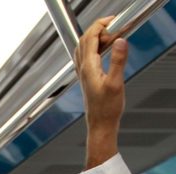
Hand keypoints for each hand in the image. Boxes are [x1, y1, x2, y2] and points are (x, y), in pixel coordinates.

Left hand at [75, 16, 128, 168]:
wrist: (100, 124)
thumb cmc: (107, 108)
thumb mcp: (116, 83)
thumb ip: (118, 61)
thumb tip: (120, 41)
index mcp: (88, 67)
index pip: (89, 38)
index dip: (99, 25)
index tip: (111, 19)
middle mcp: (82, 69)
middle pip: (84, 40)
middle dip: (98, 28)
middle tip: (114, 25)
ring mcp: (83, 73)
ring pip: (83, 48)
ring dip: (95, 37)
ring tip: (111, 36)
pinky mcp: (87, 78)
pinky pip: (86, 56)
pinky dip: (93, 47)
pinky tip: (104, 49)